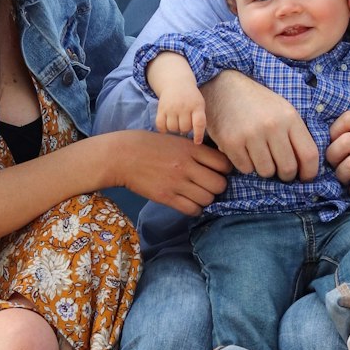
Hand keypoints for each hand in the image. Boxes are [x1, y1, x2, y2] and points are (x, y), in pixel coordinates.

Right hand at [113, 130, 229, 215]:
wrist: (123, 156)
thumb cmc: (150, 146)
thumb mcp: (176, 140)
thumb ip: (195, 151)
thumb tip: (216, 163)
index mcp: (191, 149)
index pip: (223, 164)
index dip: (225, 170)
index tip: (219, 172)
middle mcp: (187, 166)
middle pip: (219, 184)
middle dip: (217, 187)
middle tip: (209, 186)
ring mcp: (177, 182)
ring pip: (208, 199)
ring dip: (206, 199)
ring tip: (198, 195)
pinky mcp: (166, 197)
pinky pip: (192, 209)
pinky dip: (195, 209)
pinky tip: (190, 203)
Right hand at [155, 82, 206, 143]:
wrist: (176, 83)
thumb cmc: (191, 98)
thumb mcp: (199, 105)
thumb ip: (199, 119)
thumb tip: (195, 140)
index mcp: (196, 105)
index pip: (199, 123)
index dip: (198, 135)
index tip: (197, 142)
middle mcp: (183, 106)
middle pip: (184, 128)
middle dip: (186, 128)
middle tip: (186, 122)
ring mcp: (171, 107)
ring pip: (172, 128)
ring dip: (175, 128)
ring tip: (178, 122)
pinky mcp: (161, 108)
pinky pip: (160, 125)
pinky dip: (163, 129)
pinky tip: (167, 124)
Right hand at [202, 70, 318, 180]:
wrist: (223, 87)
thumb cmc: (257, 103)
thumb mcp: (283, 110)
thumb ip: (295, 134)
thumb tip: (306, 167)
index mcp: (289, 117)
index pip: (309, 154)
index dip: (310, 172)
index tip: (305, 177)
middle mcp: (272, 125)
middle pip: (288, 168)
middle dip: (286, 175)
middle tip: (280, 171)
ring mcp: (251, 134)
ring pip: (266, 172)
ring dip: (264, 169)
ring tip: (260, 156)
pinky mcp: (231, 142)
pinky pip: (246, 169)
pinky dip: (246, 165)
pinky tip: (244, 152)